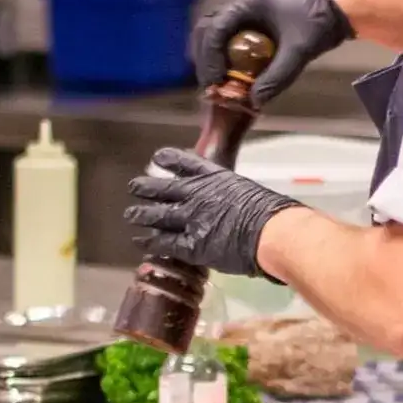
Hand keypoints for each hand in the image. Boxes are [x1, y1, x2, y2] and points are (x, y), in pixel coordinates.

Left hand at [124, 148, 301, 278]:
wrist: (271, 232)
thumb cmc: (271, 213)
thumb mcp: (249, 192)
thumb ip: (234, 196)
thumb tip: (236, 206)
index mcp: (214, 178)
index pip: (186, 163)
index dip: (169, 159)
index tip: (158, 157)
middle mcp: (197, 194)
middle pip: (164, 188)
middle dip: (146, 187)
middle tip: (134, 187)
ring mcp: (190, 219)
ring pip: (158, 214)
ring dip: (141, 214)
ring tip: (130, 214)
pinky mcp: (190, 244)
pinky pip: (163, 242)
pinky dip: (149, 242)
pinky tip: (139, 241)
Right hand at [192, 0, 353, 103]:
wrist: (339, 8)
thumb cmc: (319, 21)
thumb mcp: (299, 51)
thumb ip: (277, 76)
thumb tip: (254, 101)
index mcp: (247, 3)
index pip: (215, 29)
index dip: (210, 57)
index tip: (215, 81)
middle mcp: (240, 5)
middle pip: (206, 31)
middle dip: (205, 59)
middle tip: (211, 85)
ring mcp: (244, 13)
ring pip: (213, 35)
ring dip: (211, 59)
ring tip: (217, 83)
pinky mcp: (251, 24)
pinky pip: (228, 40)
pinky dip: (224, 58)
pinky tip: (230, 76)